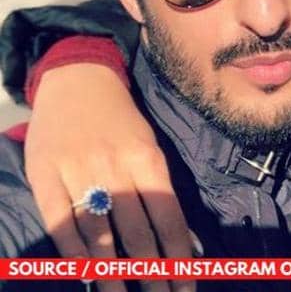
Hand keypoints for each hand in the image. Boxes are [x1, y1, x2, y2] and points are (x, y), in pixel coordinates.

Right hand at [25, 63, 193, 291]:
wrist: (78, 79)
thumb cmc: (122, 119)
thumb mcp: (150, 146)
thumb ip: (163, 192)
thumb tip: (185, 240)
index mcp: (148, 160)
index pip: (168, 218)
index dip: (178, 257)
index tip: (186, 286)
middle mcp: (115, 168)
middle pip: (137, 232)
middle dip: (151, 273)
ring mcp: (78, 172)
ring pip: (98, 234)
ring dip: (112, 273)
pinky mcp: (45, 176)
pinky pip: (60, 222)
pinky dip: (74, 252)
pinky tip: (86, 274)